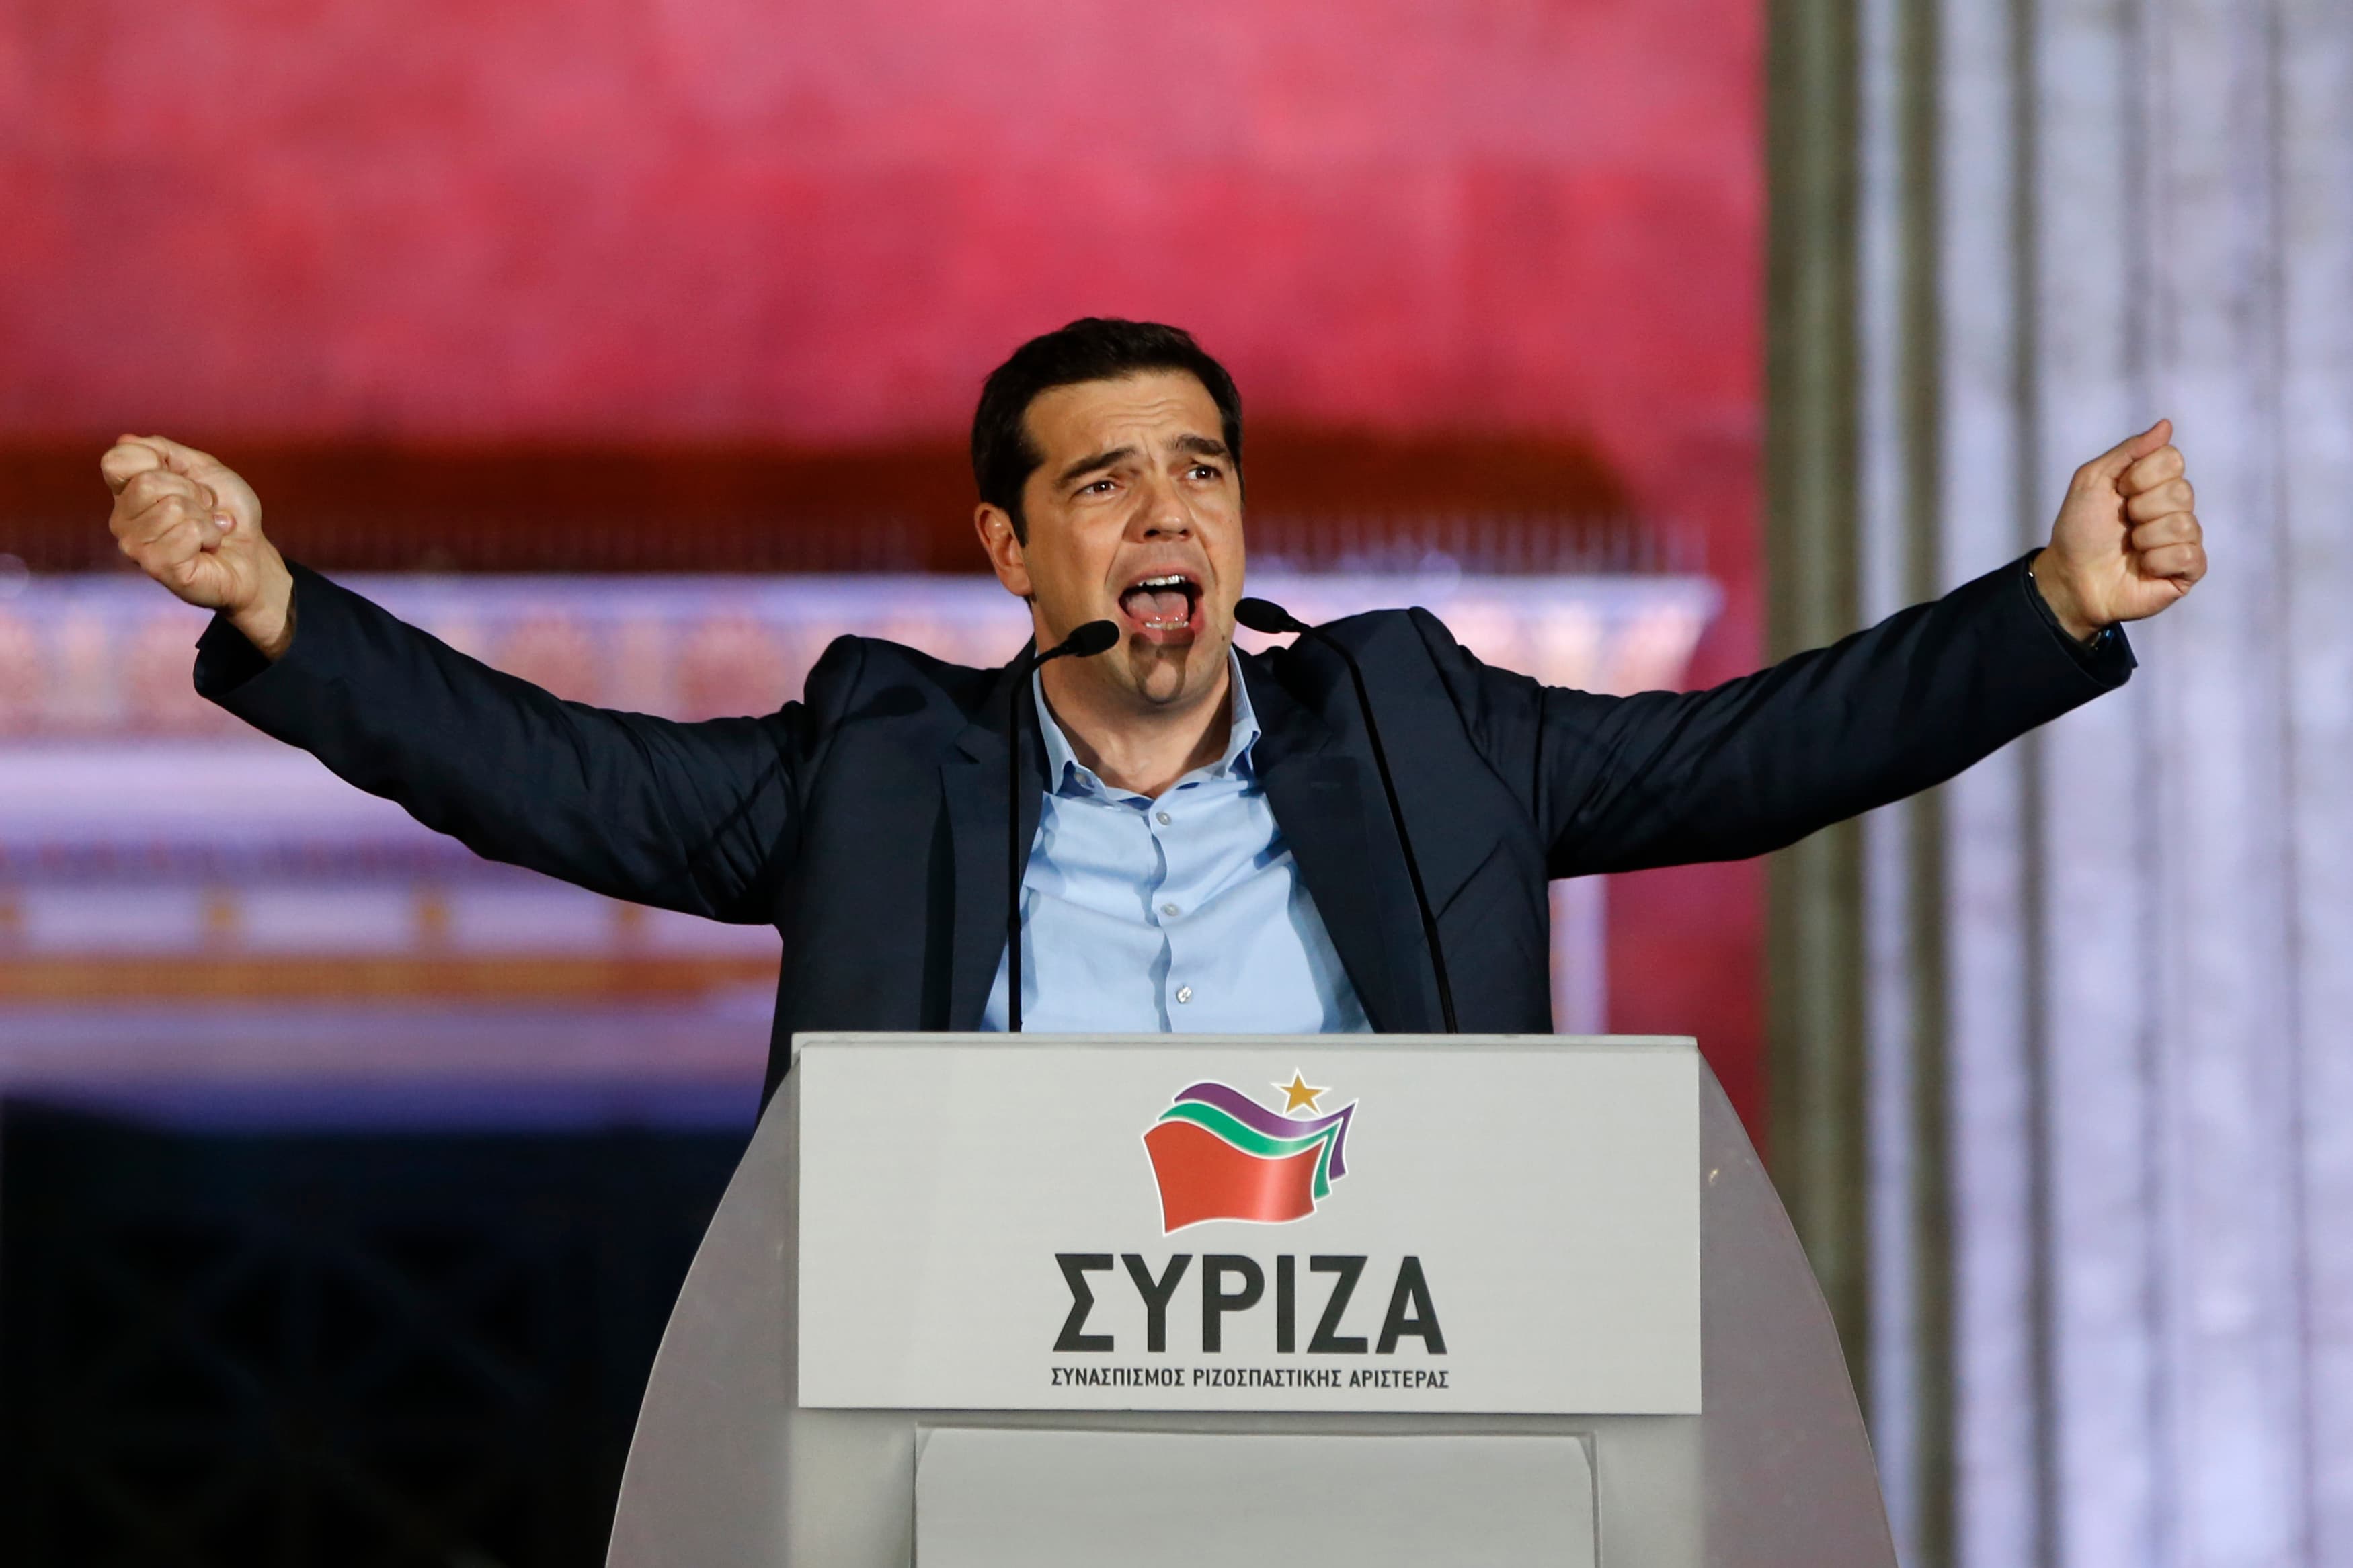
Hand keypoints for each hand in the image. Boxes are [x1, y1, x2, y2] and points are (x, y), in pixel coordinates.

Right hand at [102, 435, 294, 657]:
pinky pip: (188, 531)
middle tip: (206, 509)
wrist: (252, 555)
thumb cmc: (227, 513)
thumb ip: (165, 451)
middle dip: (193, 491)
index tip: (184, 478)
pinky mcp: (157, 567)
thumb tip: (125, 439)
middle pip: (148, 482)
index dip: (158, 460)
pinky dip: (211, 534)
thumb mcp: (203, 469)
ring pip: (172, 507)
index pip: (116, 460)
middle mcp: (122, 520)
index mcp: (127, 492)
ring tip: (209, 529)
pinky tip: (209, 546)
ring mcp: (135, 546)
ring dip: (205, 516)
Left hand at [2033, 419, 2206, 639]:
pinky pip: (2188, 554)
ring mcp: (2184, 538)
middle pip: (2181, 491)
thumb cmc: (2079, 530)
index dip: (2139, 477)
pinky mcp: (2188, 570)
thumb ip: (2128, 450)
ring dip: (2145, 537)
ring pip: (2183, 524)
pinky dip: (2157, 561)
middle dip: (2141, 508)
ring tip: (2130, 548)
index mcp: (2156, 483)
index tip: (2118, 493)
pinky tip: (2144, 567)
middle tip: (2123, 523)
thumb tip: (2166, 425)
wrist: (2070, 577)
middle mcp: (2175, 507)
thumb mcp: (2092, 481)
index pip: (2172, 459)